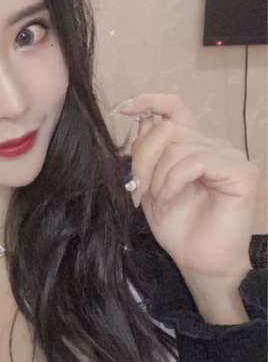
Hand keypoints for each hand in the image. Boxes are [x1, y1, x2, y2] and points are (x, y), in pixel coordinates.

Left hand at [115, 93, 258, 287]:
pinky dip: (173, 180)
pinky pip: (195, 160)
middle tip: (137, 187)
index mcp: (192, 144)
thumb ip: (146, 152)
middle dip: (142, 157)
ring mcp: (229, 156)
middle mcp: (212, 144)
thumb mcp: (150, 183)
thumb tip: (140, 119)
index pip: (174, 107)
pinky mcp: (241, 172)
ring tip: (156, 198)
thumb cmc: (177, 226)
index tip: (121, 109)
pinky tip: (170, 198)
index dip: (148, 101)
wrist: (197, 260)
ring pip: (177, 145)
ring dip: (157, 175)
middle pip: (167, 127)